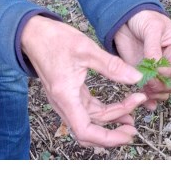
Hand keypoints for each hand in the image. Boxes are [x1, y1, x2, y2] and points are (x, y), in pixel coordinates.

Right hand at [20, 15, 147, 148]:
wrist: (34, 33)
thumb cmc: (55, 40)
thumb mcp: (87, 49)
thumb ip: (112, 66)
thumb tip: (135, 78)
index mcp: (66, 96)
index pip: (86, 131)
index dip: (108, 137)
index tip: (128, 132)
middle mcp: (64, 103)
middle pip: (90, 129)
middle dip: (113, 132)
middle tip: (134, 127)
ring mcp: (66, 99)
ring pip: (90, 119)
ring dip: (110, 120)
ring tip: (132, 116)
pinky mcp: (69, 93)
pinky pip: (88, 109)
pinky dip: (104, 110)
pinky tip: (119, 107)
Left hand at [113, 9, 170, 108]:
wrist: (125, 16)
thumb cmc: (144, 17)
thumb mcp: (152, 29)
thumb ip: (153, 49)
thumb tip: (155, 69)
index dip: (166, 76)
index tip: (152, 76)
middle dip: (161, 88)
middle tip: (148, 87)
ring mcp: (157, 68)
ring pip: (161, 90)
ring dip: (154, 94)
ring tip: (144, 93)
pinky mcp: (144, 73)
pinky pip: (149, 90)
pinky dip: (147, 97)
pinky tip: (144, 101)